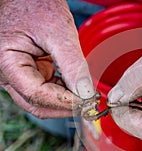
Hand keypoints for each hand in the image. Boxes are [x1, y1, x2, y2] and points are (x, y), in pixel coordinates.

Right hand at [0, 0, 94, 117]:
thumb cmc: (36, 5)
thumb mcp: (59, 33)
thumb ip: (73, 64)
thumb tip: (86, 92)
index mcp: (8, 62)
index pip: (36, 94)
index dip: (63, 102)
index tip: (87, 101)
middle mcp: (9, 74)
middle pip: (37, 104)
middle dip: (65, 107)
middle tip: (89, 105)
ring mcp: (19, 75)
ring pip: (42, 100)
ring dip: (65, 102)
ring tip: (87, 97)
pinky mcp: (31, 72)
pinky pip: (47, 90)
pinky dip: (64, 93)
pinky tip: (78, 89)